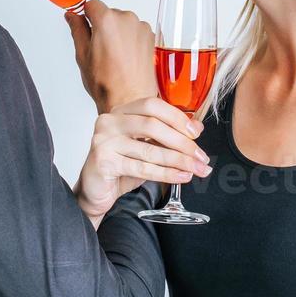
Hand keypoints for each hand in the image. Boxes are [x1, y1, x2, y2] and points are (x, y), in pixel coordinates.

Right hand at [64, 0, 158, 112]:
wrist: (130, 100)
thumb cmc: (107, 84)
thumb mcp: (82, 55)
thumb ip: (77, 29)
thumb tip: (72, 16)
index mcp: (107, 20)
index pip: (92, 4)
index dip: (86, 16)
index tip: (85, 25)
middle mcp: (127, 19)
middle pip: (109, 13)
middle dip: (103, 27)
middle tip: (100, 50)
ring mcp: (141, 27)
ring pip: (123, 22)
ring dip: (118, 33)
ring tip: (115, 57)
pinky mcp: (151, 36)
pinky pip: (136, 31)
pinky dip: (131, 39)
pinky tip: (127, 58)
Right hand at [73, 96, 210, 223]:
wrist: (95, 191)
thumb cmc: (121, 166)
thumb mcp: (148, 147)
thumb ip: (169, 135)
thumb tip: (197, 127)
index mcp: (121, 112)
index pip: (152, 105)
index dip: (176, 117)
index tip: (195, 133)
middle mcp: (109, 122)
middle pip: (152, 124)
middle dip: (182, 142)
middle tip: (200, 156)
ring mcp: (104, 141)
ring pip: (149, 149)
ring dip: (178, 160)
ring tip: (196, 169)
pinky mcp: (103, 161)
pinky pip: (142, 168)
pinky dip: (165, 174)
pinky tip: (181, 177)